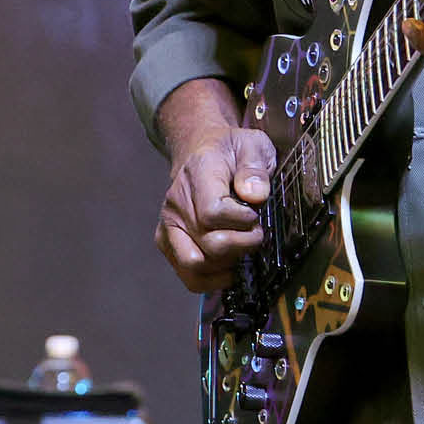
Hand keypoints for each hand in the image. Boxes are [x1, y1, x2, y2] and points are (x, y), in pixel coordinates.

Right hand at [156, 122, 276, 292]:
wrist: (200, 150)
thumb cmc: (231, 150)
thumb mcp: (252, 145)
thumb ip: (255, 168)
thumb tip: (255, 195)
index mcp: (197, 176)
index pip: (213, 213)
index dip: (242, 220)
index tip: (255, 214)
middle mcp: (176, 204)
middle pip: (208, 245)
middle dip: (242, 244)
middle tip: (257, 233)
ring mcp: (169, 226)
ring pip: (194, 265)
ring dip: (227, 264)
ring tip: (243, 249)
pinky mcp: (167, 242)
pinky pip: (186, 274)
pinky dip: (211, 279)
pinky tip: (230, 268)